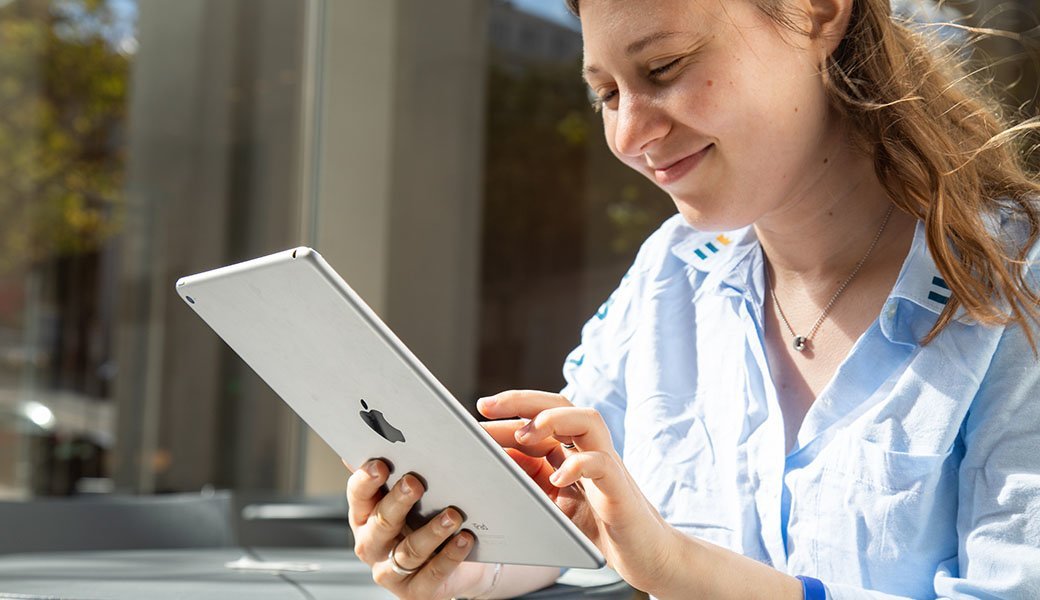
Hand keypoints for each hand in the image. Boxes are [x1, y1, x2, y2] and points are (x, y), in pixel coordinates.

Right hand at [344, 459, 490, 598]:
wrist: (458, 559)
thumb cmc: (430, 516)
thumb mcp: (414, 492)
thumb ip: (398, 467)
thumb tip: (382, 431)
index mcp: (365, 514)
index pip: (358, 494)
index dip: (366, 480)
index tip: (380, 464)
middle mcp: (372, 543)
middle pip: (381, 522)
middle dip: (398, 501)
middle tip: (416, 482)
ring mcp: (390, 571)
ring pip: (408, 551)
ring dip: (431, 531)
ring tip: (452, 515)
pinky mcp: (415, 591)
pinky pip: (433, 574)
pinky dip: (450, 555)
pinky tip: (464, 538)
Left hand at [479, 390, 682, 593]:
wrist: (646, 557)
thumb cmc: (598, 530)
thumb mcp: (553, 505)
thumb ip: (529, 483)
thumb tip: (490, 468)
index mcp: (571, 453)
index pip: (539, 419)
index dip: (508, 415)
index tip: (477, 416)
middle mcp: (589, 451)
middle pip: (560, 407)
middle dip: (522, 401)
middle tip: (486, 406)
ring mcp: (607, 466)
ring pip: (587, 421)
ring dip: (553, 420)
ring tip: (525, 432)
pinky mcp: (620, 490)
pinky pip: (602, 465)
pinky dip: (579, 465)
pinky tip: (558, 478)